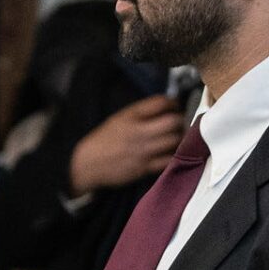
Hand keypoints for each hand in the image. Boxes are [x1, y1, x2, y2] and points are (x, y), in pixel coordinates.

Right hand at [68, 95, 184, 195]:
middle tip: (179, 121)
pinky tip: (173, 151)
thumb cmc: (103, 140)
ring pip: (174, 141)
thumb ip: (140, 112)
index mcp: (130, 116)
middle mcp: (139, 132)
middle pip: (172, 121)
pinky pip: (168, 160)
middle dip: (180, 119)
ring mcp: (143, 151)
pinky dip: (174, 154)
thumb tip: (163, 106)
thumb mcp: (118, 118)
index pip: (160, 102)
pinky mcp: (144, 168)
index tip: (174, 105)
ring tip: (178, 136)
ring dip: (181, 137)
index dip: (172, 102)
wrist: (88, 164)